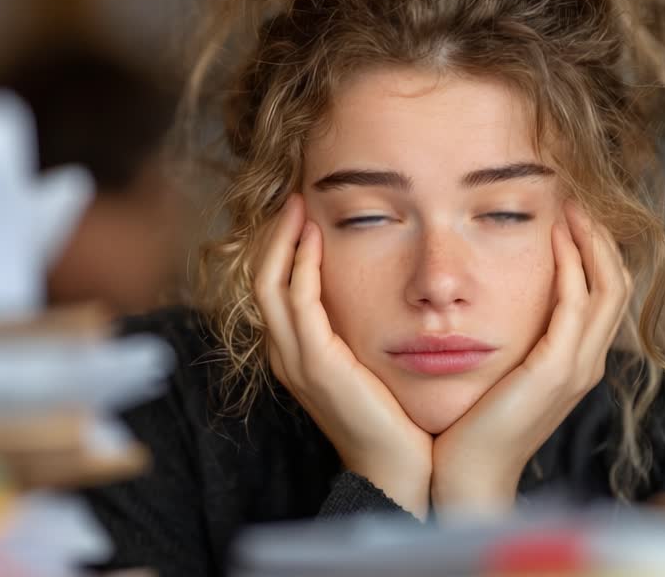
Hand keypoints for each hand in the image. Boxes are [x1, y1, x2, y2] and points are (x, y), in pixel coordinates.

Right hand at [254, 193, 433, 518]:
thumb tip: (387, 286)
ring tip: (299, 205)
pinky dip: (301, 265)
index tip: (303, 210)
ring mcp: (296, 361)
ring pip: (270, 285)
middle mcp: (287, 354)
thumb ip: (365, 327)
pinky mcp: (317, 364)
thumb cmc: (397, 417)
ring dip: (283, 240)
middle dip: (276, 234)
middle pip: (263, 279)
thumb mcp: (373, 361)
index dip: (282, 245)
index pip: (274, 286)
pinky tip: (316, 238)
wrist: (402, 468)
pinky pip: (299, 302)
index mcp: (298, 353)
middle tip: (294, 196)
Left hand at [429, 202, 631, 519]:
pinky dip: (571, 268)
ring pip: (606, 288)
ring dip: (589, 241)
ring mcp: (576, 368)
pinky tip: (554, 239)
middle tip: (574, 197)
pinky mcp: (555, 372)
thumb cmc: (470, 425)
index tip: (569, 211)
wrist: (466, 476)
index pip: (604, 292)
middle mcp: (586, 363)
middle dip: (598, 236)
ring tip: (569, 206)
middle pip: (616, 282)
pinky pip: (575, 307)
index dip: (593, 248)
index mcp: (575, 362)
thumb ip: (508, 336)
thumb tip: (489, 295)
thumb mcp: (498, 370)